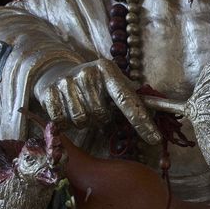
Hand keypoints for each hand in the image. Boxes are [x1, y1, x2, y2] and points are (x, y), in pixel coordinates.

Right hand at [34, 59, 160, 144]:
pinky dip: (67, 122)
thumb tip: (160, 111)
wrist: (55, 70)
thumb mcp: (112, 83)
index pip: (128, 100)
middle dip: (101, 118)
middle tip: (96, 108)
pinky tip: (67, 110)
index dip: (141, 121)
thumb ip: (131, 97)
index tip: (154, 138)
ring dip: (84, 121)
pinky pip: (63, 122)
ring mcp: (67, 82)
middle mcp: (88, 73)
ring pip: (82, 120)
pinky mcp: (49, 92)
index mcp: (108, 70)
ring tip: (82, 108)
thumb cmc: (93, 83)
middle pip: (101, 115)